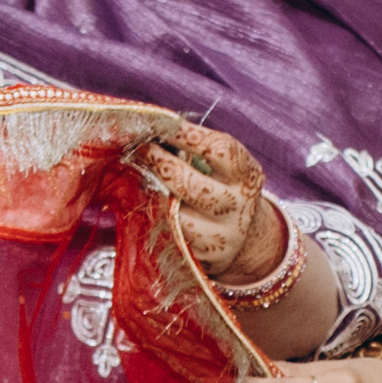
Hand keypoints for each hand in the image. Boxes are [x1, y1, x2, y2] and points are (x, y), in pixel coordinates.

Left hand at [136, 128, 273, 279]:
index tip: (162, 123)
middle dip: (162, 164)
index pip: (220, 150)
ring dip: (151, 195)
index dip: (189, 136)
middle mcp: (238, 206)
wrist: (241, 237)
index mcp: (247, 175)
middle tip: (140, 149)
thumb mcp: (222, 168)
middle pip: (194, 185)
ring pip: (177, 216)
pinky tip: (141, 204)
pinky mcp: (203, 259)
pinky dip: (152, 219)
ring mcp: (221, 236)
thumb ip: (195, 152)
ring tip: (135, 176)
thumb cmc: (222, 188)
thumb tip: (151, 133)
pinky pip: (170, 237)